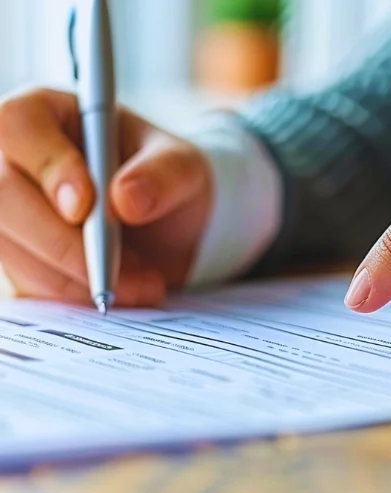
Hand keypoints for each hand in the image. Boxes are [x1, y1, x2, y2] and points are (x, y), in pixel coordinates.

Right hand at [0, 88, 211, 305]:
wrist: (168, 227)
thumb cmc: (168, 180)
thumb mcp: (185, 167)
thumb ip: (164, 174)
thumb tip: (125, 198)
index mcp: (49, 112)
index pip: (21, 128)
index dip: (48, 168)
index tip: (85, 207)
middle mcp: (13, 157)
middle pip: (1, 196)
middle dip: (62, 243)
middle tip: (119, 271)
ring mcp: (7, 209)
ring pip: (9, 247)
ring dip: (75, 277)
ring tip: (142, 283)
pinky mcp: (15, 252)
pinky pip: (25, 281)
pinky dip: (72, 295)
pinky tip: (117, 291)